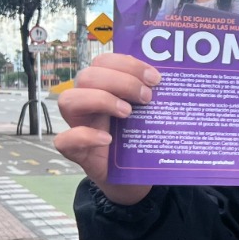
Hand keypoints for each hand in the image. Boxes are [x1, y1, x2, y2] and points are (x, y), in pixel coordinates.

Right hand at [54, 53, 159, 205]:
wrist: (134, 177)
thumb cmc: (140, 139)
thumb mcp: (149, 115)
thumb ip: (154, 97)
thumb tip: (174, 81)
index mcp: (104, 87)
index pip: (104, 62)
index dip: (127, 64)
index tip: (155, 78)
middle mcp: (87, 102)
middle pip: (87, 76)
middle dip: (120, 81)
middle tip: (147, 97)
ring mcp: (78, 125)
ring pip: (69, 99)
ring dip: (101, 100)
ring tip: (128, 113)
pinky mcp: (76, 151)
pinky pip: (64, 140)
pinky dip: (84, 136)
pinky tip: (107, 139)